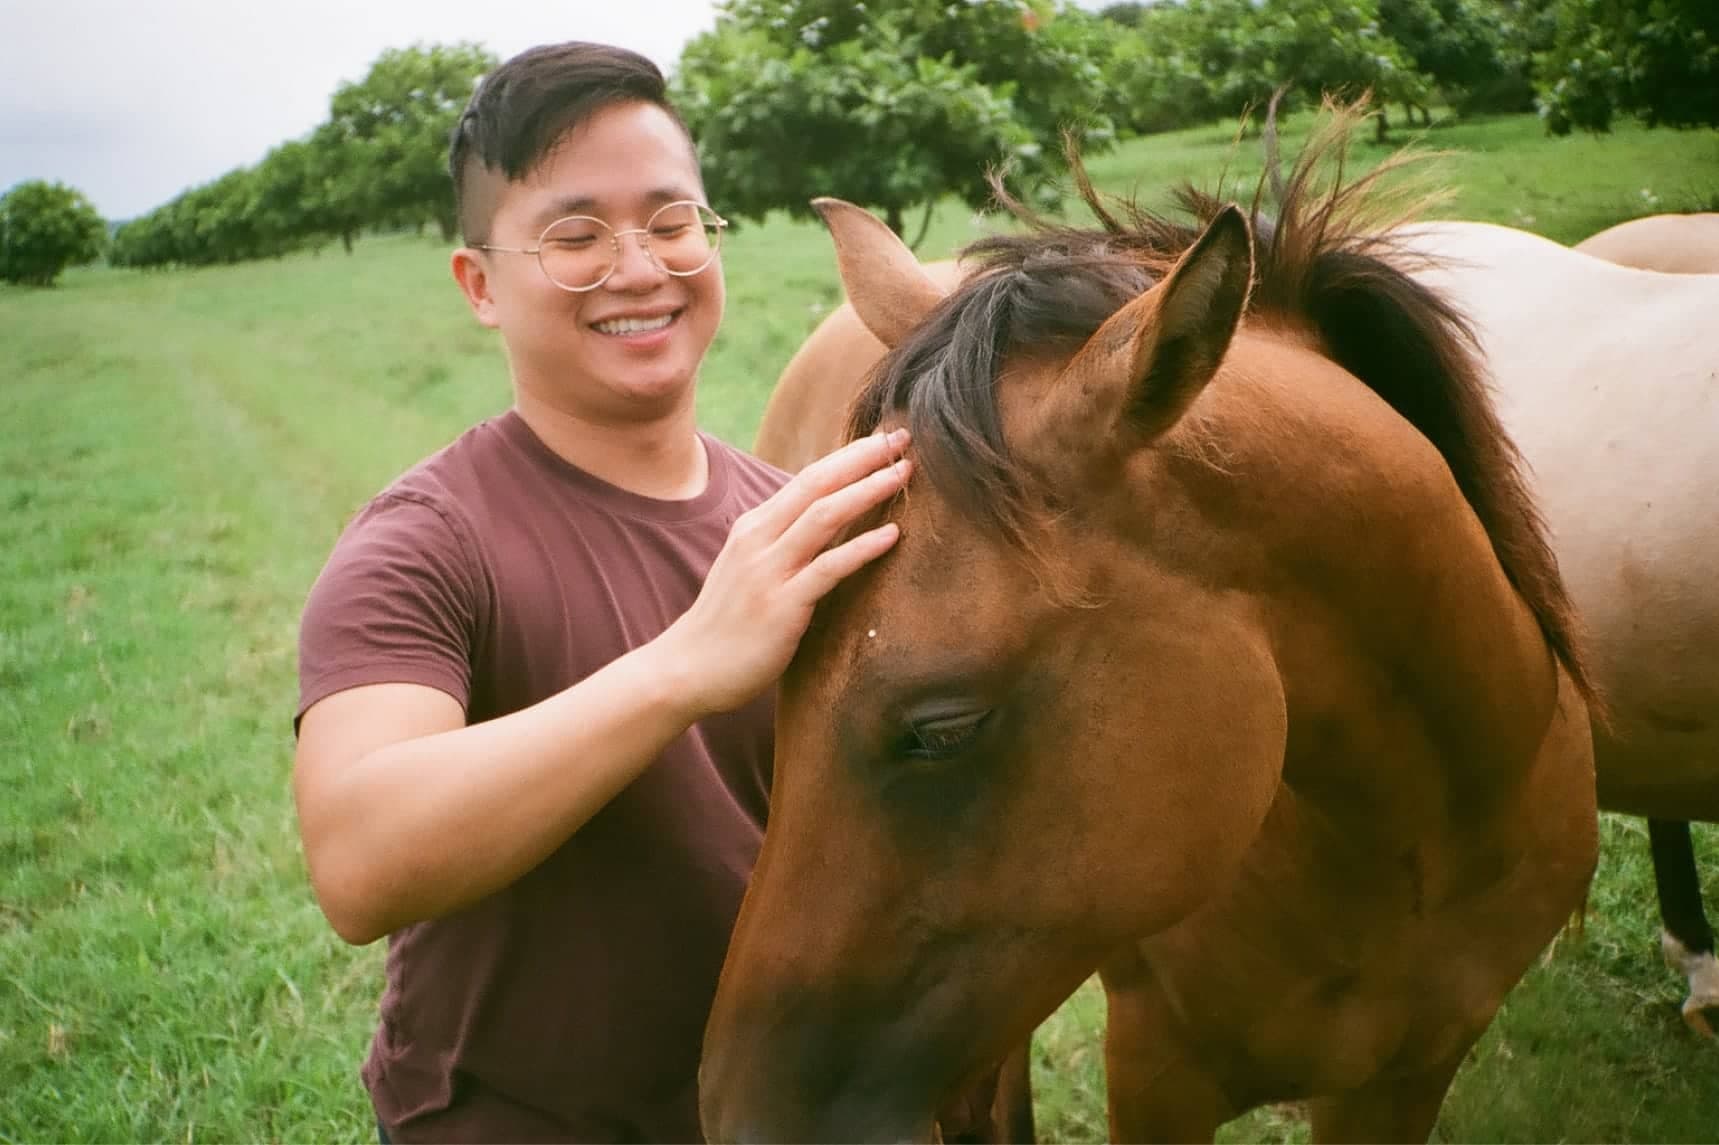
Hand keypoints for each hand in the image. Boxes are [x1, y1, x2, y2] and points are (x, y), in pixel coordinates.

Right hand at [661, 429, 912, 717]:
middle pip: (817, 484)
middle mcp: (759, 540)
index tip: (884, 439)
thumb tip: (827, 523)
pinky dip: (862, 548)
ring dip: (867, 490)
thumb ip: (782, 542)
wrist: (687, 669)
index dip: (848, 456)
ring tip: (903, 474)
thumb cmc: (726, 622)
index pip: (807, 478)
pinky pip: (828, 568)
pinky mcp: (782, 606)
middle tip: (902, 438)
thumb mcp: (750, 568)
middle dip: (862, 458)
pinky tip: (893, 535)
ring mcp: (769, 571)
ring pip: (825, 517)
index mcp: (754, 527)